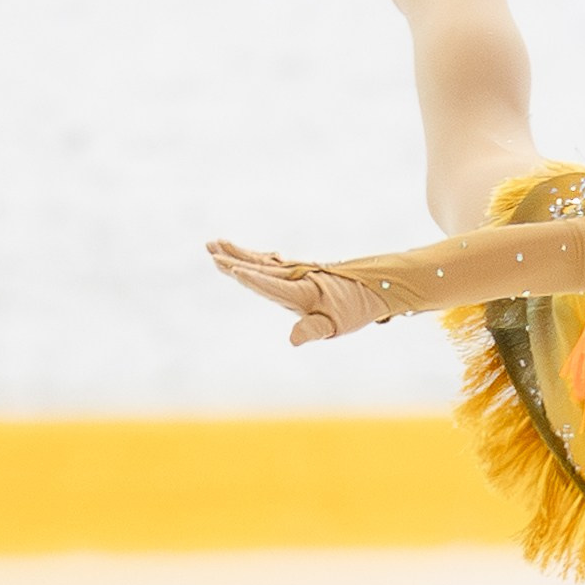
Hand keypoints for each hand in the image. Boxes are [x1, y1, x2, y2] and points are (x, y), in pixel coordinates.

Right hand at [206, 239, 385, 345]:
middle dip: (234, 259)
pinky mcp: (298, 270)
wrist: (374, 286)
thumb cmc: (353, 310)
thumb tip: (293, 340)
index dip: (252, 279)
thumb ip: (312, 330)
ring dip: (237, 253)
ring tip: (214, 243)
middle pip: (259, 267)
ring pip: (261, 260)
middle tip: (210, 250)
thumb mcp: (334, 326)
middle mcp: (295, 277)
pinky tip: (242, 254)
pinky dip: (253, 255)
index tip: (233, 269)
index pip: (271, 284)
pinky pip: (269, 260)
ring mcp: (295, 271)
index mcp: (301, 292)